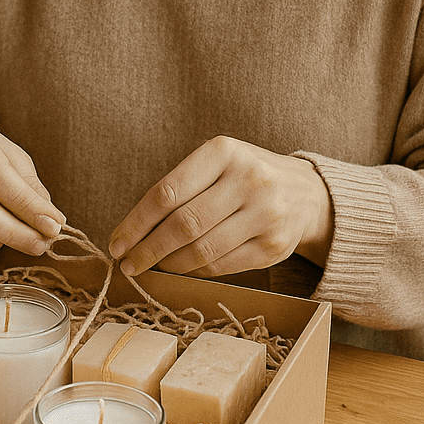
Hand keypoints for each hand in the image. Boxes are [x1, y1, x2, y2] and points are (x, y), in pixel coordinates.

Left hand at [108, 136, 332, 278]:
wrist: (306, 193)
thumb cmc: (244, 177)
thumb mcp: (216, 164)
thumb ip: (180, 189)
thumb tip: (131, 233)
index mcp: (224, 151)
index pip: (167, 192)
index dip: (136, 223)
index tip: (117, 243)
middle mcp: (248, 179)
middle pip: (183, 225)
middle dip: (148, 250)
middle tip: (128, 264)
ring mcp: (265, 214)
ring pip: (201, 250)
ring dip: (169, 264)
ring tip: (153, 267)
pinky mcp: (274, 246)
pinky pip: (222, 266)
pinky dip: (195, 271)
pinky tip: (182, 269)